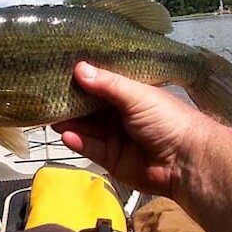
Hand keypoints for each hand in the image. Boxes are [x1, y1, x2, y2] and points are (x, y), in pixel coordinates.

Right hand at [52, 62, 214, 197]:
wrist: (186, 162)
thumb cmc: (167, 120)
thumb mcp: (137, 95)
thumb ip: (107, 84)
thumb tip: (78, 68)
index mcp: (129, 95)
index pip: (99, 84)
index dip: (81, 79)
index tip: (58, 71)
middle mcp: (119, 114)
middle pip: (88, 107)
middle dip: (69, 102)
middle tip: (45, 94)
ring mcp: (114, 137)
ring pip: (85, 127)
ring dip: (69, 122)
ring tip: (50, 115)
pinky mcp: (110, 159)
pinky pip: (89, 148)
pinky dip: (77, 141)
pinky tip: (66, 135)